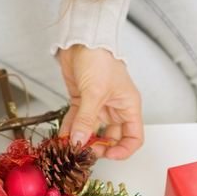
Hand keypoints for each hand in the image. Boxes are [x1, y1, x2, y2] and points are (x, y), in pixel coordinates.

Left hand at [56, 45, 143, 159]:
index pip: (133, 137)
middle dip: (99, 147)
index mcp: (128, 106)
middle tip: (85, 150)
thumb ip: (86, 120)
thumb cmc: (99, 58)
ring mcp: (97, 106)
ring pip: (91, 131)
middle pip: (111, 138)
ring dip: (81, 139)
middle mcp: (115, 108)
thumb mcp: (94, 92)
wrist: (80, 40)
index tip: (108, 155)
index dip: (123, 150)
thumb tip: (80, 141)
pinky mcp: (81, 102)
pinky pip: (77, 122)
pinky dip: (70, 129)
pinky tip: (63, 136)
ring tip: (71, 145)